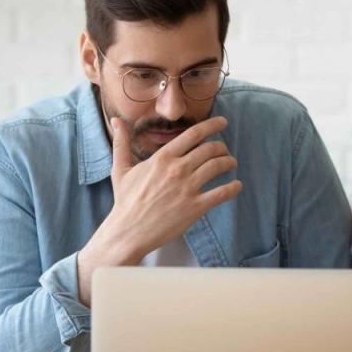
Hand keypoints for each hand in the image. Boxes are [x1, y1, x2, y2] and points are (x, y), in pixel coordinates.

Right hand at [77, 116, 242, 305]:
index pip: (193, 134)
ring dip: (229, 163)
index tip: (222, 122)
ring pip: (218, 167)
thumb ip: (121, 143)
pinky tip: (236, 185)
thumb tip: (115, 120)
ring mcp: (187, 188)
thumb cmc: (125, 201)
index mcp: (162, 158)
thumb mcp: (121, 169)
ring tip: (231, 164)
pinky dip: (233, 187)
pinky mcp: (195, 207)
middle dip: (222, 147)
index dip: (212, 125)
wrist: (129, 231)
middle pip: (210, 149)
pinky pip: (221, 193)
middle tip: (224, 150)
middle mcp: (177, 169)